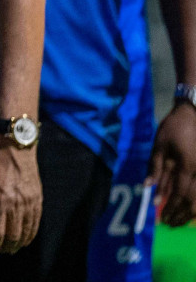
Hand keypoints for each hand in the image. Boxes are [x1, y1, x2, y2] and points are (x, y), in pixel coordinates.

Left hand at [0, 141, 41, 257]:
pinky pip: (37, 222)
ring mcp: (29, 202)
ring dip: (20, 243)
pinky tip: (27, 237)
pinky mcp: (38, 199)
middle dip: (7, 247)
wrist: (14, 147)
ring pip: (27, 231)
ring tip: (13, 248)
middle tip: (2, 251)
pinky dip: (32, 233)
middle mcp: (15, 205)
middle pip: (14, 235)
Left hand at [150, 102, 195, 224]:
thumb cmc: (174, 128)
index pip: (179, 193)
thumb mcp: (159, 146)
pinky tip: (188, 208)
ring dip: (188, 211)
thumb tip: (149, 187)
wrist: (194, 115)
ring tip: (178, 220)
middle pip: (192, 200)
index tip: (160, 215)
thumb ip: (154, 168)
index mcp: (188, 167)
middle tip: (168, 223)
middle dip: (180, 213)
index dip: (169, 205)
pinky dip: (195, 201)